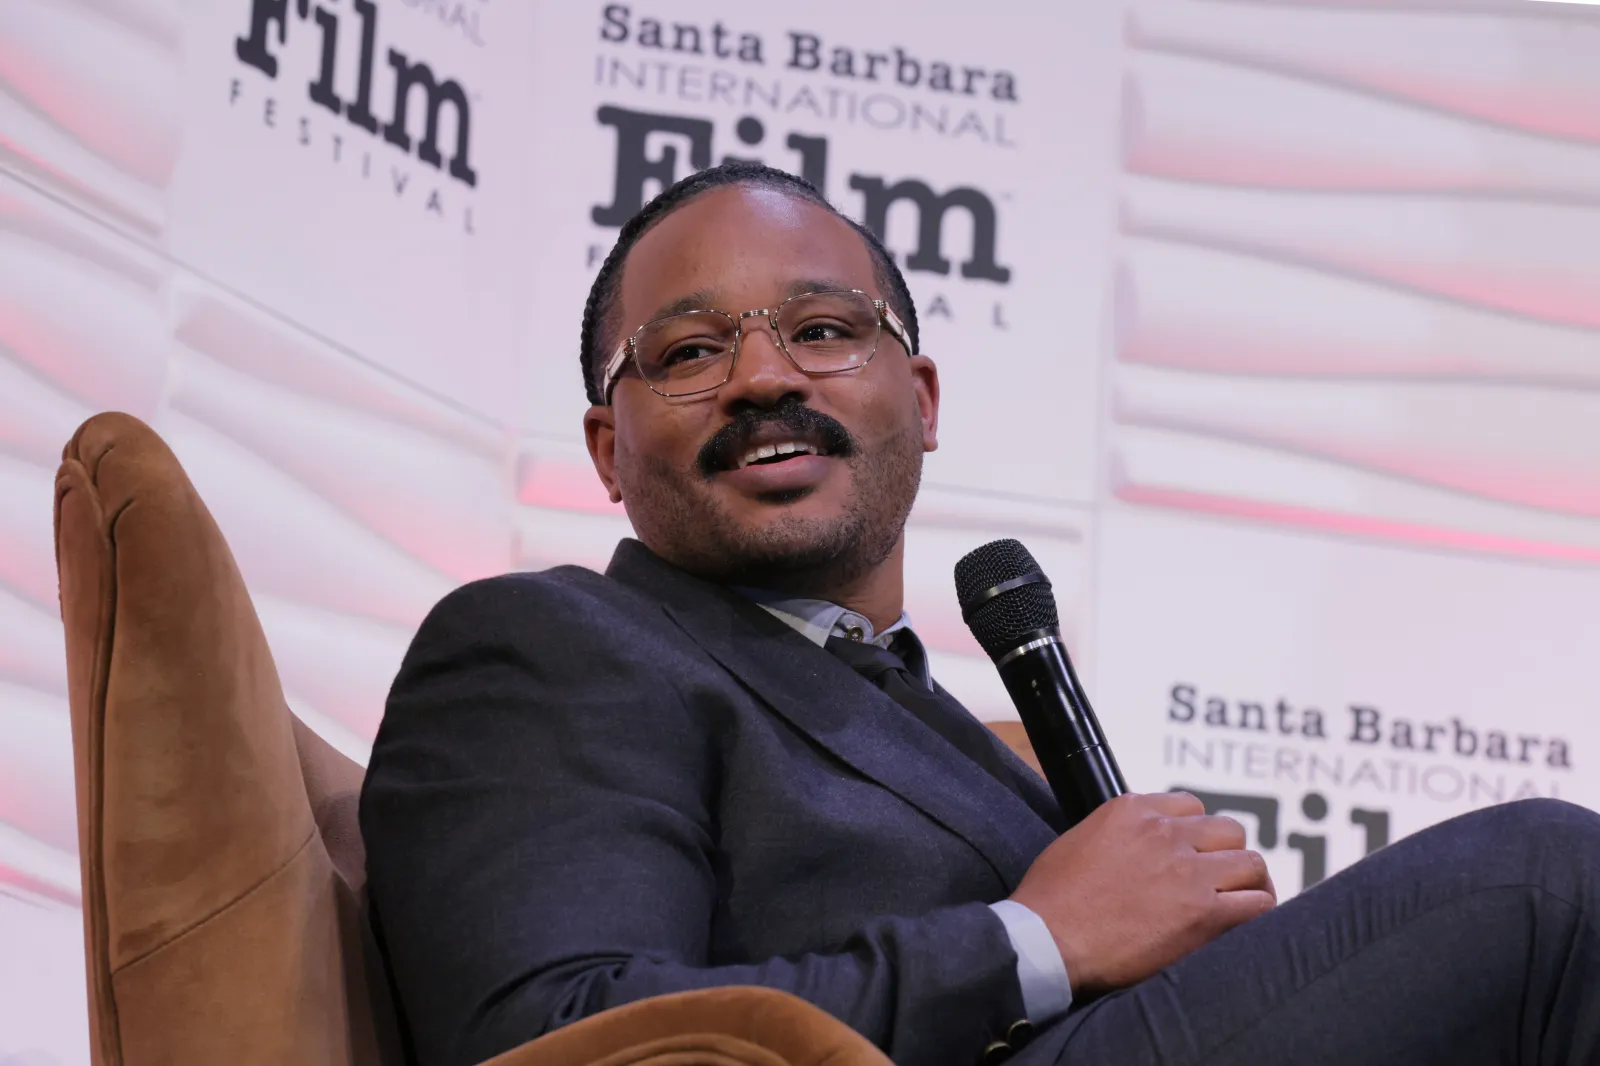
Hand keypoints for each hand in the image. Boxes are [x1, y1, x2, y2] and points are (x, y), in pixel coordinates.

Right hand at [1010, 792, 1275, 996]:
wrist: (1047, 938)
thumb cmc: (1051, 897)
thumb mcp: (1080, 839)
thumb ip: (1119, 833)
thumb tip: (1137, 848)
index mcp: (1134, 810)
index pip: (1190, 807)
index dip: (1195, 833)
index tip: (1191, 854)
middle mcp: (1167, 834)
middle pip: (1228, 831)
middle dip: (1226, 854)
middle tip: (1219, 880)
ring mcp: (1190, 872)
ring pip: (1250, 863)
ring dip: (1246, 882)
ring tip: (1239, 901)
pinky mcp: (1204, 914)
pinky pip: (1257, 904)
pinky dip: (1257, 910)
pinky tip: (1245, 922)